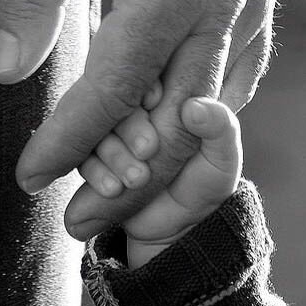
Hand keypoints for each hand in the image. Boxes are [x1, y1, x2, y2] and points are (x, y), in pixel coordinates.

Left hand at [0, 0, 279, 239]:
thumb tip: (10, 69)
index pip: (112, 91)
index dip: (68, 141)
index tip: (32, 177)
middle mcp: (220, 14)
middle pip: (171, 129)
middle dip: (122, 184)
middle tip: (79, 221)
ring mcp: (247, 20)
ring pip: (204, 122)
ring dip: (158, 167)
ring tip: (114, 197)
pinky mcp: (257, 21)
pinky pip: (229, 93)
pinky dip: (193, 127)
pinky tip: (161, 142)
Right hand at [80, 94, 242, 269]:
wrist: (178, 226)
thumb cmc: (205, 185)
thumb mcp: (223, 160)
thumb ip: (220, 129)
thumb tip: (195, 107)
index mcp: (168, 99)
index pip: (148, 79)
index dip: (147, 88)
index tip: (155, 102)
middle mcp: (136, 112)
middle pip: (116, 103)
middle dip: (129, 127)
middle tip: (148, 150)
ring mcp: (113, 135)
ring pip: (95, 129)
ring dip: (111, 153)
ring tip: (136, 179)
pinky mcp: (96, 158)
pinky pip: (82, 156)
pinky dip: (94, 171)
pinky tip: (112, 188)